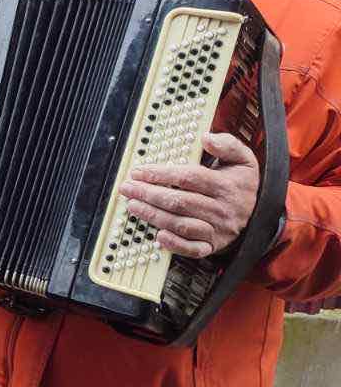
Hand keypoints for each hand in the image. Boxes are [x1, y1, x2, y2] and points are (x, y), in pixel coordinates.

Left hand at [120, 132, 260, 257]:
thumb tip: (206, 137)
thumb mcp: (242, 159)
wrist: (259, 214)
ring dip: (154, 216)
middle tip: (127, 188)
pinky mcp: (212, 245)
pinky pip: (193, 249)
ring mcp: (216, 230)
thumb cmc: (241, 184)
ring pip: (181, 224)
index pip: (188, 178)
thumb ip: (227, 144)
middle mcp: (220, 209)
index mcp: (224, 186)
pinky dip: (175, 245)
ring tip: (133, 206)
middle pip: (179, 201)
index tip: (138, 171)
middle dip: (149, 194)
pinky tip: (158, 236)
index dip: (160, 174)